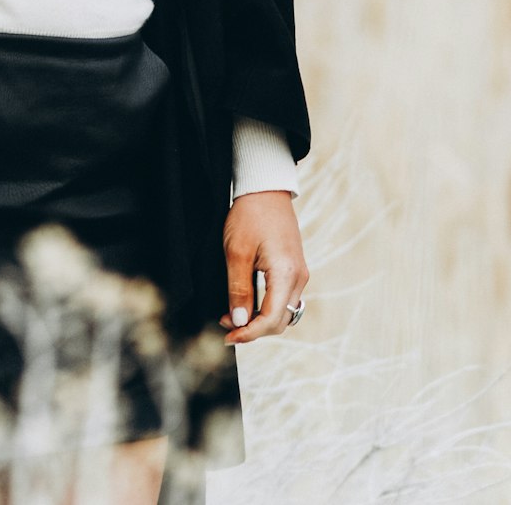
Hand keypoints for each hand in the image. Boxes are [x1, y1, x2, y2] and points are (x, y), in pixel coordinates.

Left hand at [220, 190, 307, 344]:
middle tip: (226, 325)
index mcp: (286, 274)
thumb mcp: (236, 252)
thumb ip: (238, 289)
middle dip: (253, 329)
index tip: (228, 336)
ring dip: (260, 320)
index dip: (248, 333)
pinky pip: (284, 298)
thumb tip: (238, 321)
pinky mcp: (294, 268)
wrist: (265, 188)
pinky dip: (266, 307)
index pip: (271, 319)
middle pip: (280, 321)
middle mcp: (299, 277)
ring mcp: (299, 273)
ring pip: (283, 312)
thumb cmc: (249, 215)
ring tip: (233, 315)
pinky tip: (247, 302)